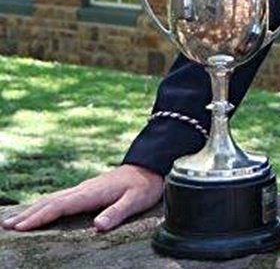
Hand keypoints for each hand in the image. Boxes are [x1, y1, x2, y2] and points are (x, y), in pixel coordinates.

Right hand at [1, 164, 163, 232]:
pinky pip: (60, 198)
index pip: (60, 206)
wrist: (151, 166)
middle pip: (50, 202)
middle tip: (6, 227)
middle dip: (28, 215)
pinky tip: (39, 210)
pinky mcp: (87, 190)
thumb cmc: (145, 185)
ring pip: (53, 199)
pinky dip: (44, 205)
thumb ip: (117, 212)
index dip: (40, 217)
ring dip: (33, 210)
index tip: (21, 228)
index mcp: (92, 193)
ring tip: (14, 221)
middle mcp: (84, 189)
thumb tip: (97, 226)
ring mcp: (84, 188)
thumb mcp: (136, 200)